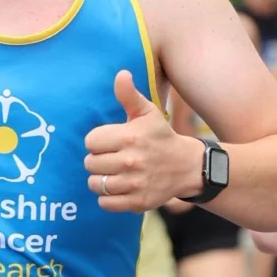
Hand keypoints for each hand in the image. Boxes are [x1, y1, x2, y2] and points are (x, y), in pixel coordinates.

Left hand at [84, 70, 200, 212]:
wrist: (186, 167)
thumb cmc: (161, 136)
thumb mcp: (147, 113)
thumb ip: (129, 95)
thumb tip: (121, 74)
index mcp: (130, 137)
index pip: (90, 142)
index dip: (97, 141)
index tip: (109, 142)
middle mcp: (131, 161)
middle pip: (90, 163)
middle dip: (97, 160)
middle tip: (111, 158)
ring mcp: (135, 184)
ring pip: (95, 184)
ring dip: (100, 179)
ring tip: (112, 173)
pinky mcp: (137, 202)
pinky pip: (105, 203)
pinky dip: (107, 198)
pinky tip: (118, 187)